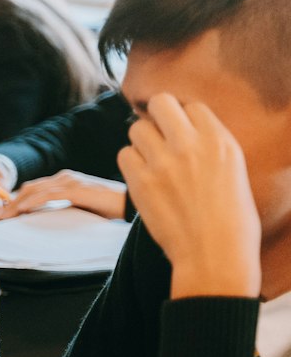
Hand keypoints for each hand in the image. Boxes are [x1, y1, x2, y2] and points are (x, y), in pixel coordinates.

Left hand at [0, 170, 126, 219]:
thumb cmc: (109, 207)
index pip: (34, 188)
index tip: (4, 213)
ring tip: (4, 216)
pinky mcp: (77, 189)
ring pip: (35, 190)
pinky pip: (48, 195)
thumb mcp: (81, 207)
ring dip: (16, 203)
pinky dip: (32, 202)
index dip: (16, 199)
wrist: (132, 203)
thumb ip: (65, 208)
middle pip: (30, 188)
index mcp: (65, 180)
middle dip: (10, 202)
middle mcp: (65, 178)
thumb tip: (47, 218)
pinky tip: (21, 210)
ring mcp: (70, 182)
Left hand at [119, 93, 259, 298]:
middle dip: (157, 116)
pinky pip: (123, 154)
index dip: (184, 119)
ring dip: (141, 142)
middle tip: (159, 136)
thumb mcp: (233, 172)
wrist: (214, 254)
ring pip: (137, 128)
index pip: (192, 106)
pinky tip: (142, 177)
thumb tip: (184, 131)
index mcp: (221, 141)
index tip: (181, 135)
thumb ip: (209, 147)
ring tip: (152, 162)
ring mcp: (164, 162)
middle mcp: (191, 145)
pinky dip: (130, 163)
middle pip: (160, 102)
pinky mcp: (140, 181)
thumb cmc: (230, 220)